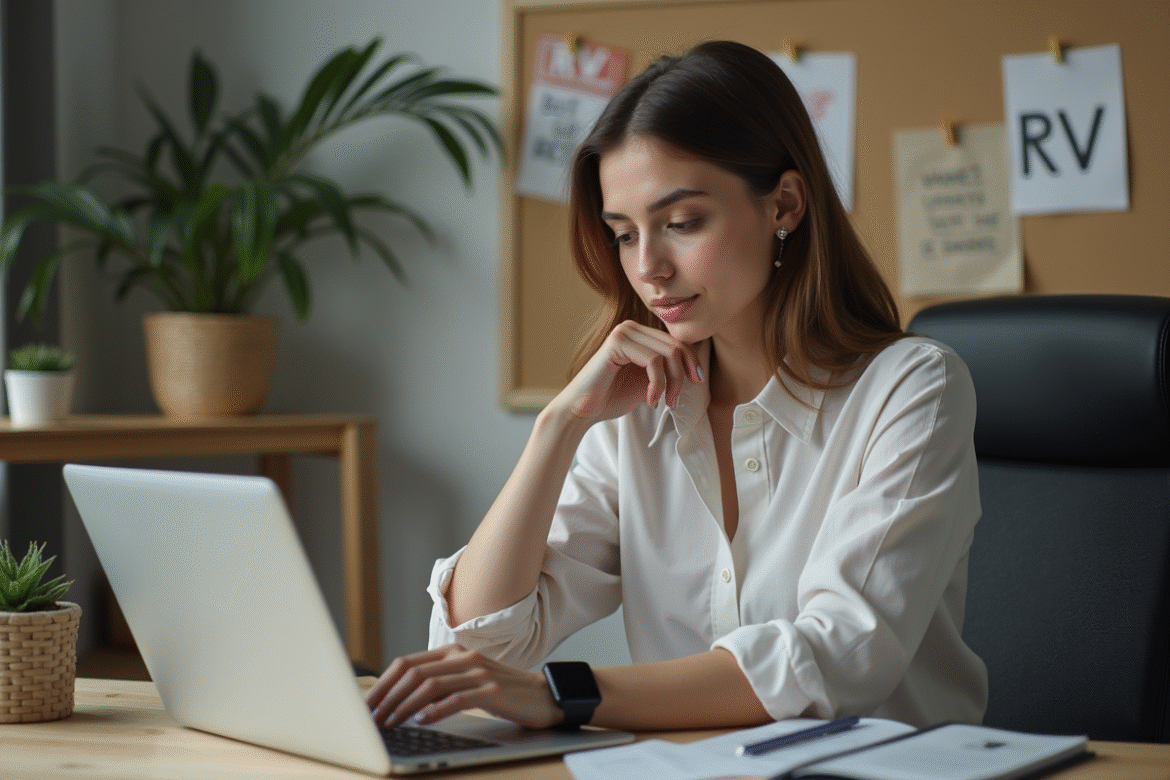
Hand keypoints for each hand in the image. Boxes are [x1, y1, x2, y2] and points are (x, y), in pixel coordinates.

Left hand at [366, 644, 560, 729]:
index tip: (367, 705)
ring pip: (431, 685)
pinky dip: (436, 710)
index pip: (407, 663)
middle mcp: (463, 658)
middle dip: (387, 697)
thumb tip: (399, 699)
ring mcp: (479, 673)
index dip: (382, 684)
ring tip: (389, 724)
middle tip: (371, 719)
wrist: (543, 696)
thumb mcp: (466, 681)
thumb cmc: (501, 693)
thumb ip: (439, 682)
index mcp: (453, 652)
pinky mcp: (493, 691)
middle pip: (413, 672)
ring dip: (404, 706)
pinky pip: (458, 698)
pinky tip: (422, 721)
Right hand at [557, 321, 702, 422]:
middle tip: (675, 401)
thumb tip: (696, 370)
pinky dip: (658, 384)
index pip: (677, 342)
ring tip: (665, 402)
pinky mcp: (617, 342)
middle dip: (682, 376)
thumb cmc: (612, 397)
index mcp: (639, 334)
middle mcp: (631, 328)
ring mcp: (623, 332)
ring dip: (672, 383)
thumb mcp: (648, 383)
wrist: (582, 410)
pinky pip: (653, 361)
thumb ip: (667, 372)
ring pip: (668, 353)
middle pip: (676, 346)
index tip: (696, 383)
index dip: (692, 362)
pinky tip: (651, 399)